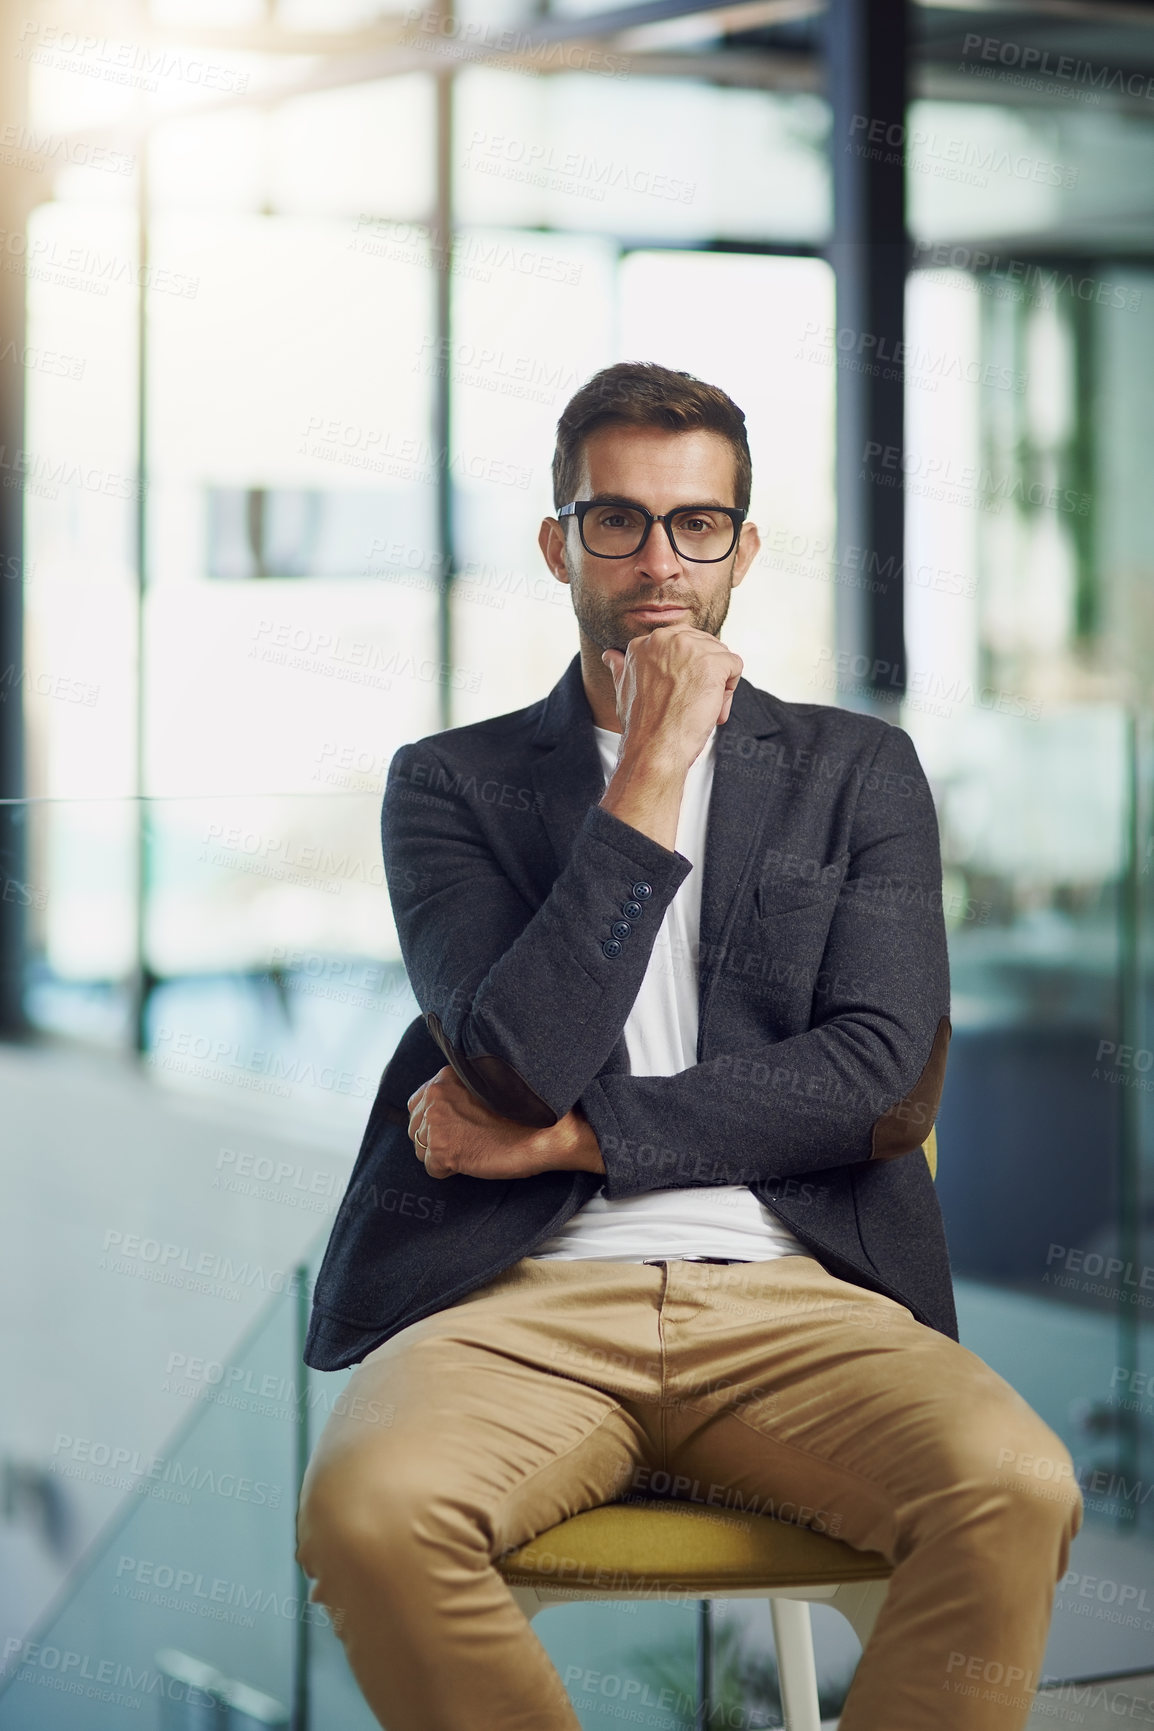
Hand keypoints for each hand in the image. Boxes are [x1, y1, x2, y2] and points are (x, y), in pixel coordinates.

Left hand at [407, 1066, 604, 1180]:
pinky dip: (449, 1171)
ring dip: (442, 1154)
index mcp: (446, 1077)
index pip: (418, 1102)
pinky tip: (472, 1160)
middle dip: (435, 1138)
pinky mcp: (442, 1149)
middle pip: (415, 1127)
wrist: (546, 1133)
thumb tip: (442, 1111)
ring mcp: (436, 1122)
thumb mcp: (487, 1087)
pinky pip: (432, 1169)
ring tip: (471, 1150)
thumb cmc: (524, 1113)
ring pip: (421, 1149)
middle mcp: (436, 1095)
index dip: (435, 1120)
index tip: (455, 1127)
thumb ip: (459, 1092)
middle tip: (465, 1142)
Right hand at [602, 624, 741, 772]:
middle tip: (690, 702)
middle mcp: (665, 638)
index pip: (682, 643)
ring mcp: (690, 648)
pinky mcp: (713, 663)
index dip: (686, 670)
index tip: (676, 693)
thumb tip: (610, 655)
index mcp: (644, 642)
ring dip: (717, 684)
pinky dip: (730, 690)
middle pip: (704, 646)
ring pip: (720, 656)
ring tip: (699, 707)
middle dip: (704, 674)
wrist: (654, 747)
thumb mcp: (624, 689)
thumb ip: (622, 667)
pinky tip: (712, 707)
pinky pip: (735, 665)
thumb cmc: (642, 725)